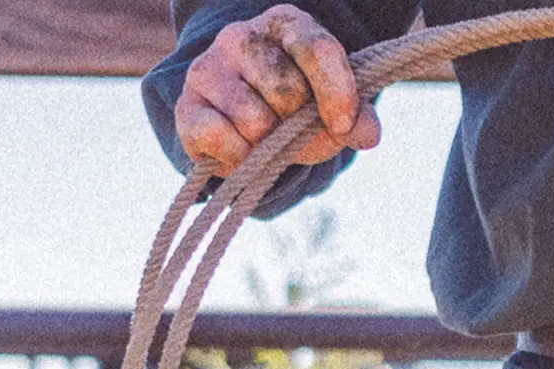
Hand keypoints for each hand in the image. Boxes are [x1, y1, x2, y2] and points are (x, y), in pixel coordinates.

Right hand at [175, 5, 380, 174]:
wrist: (239, 126)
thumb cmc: (293, 110)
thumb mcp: (331, 109)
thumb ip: (356, 118)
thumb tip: (366, 132)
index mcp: (285, 26)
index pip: (315, 48)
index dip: (336, 91)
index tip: (344, 125)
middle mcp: (242, 37)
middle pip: (287, 90)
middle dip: (299, 124)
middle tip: (293, 130)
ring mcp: (209, 68)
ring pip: (255, 120)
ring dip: (269, 145)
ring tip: (266, 138)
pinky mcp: (187, 107)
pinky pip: (221, 138)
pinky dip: (240, 158)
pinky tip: (242, 150)